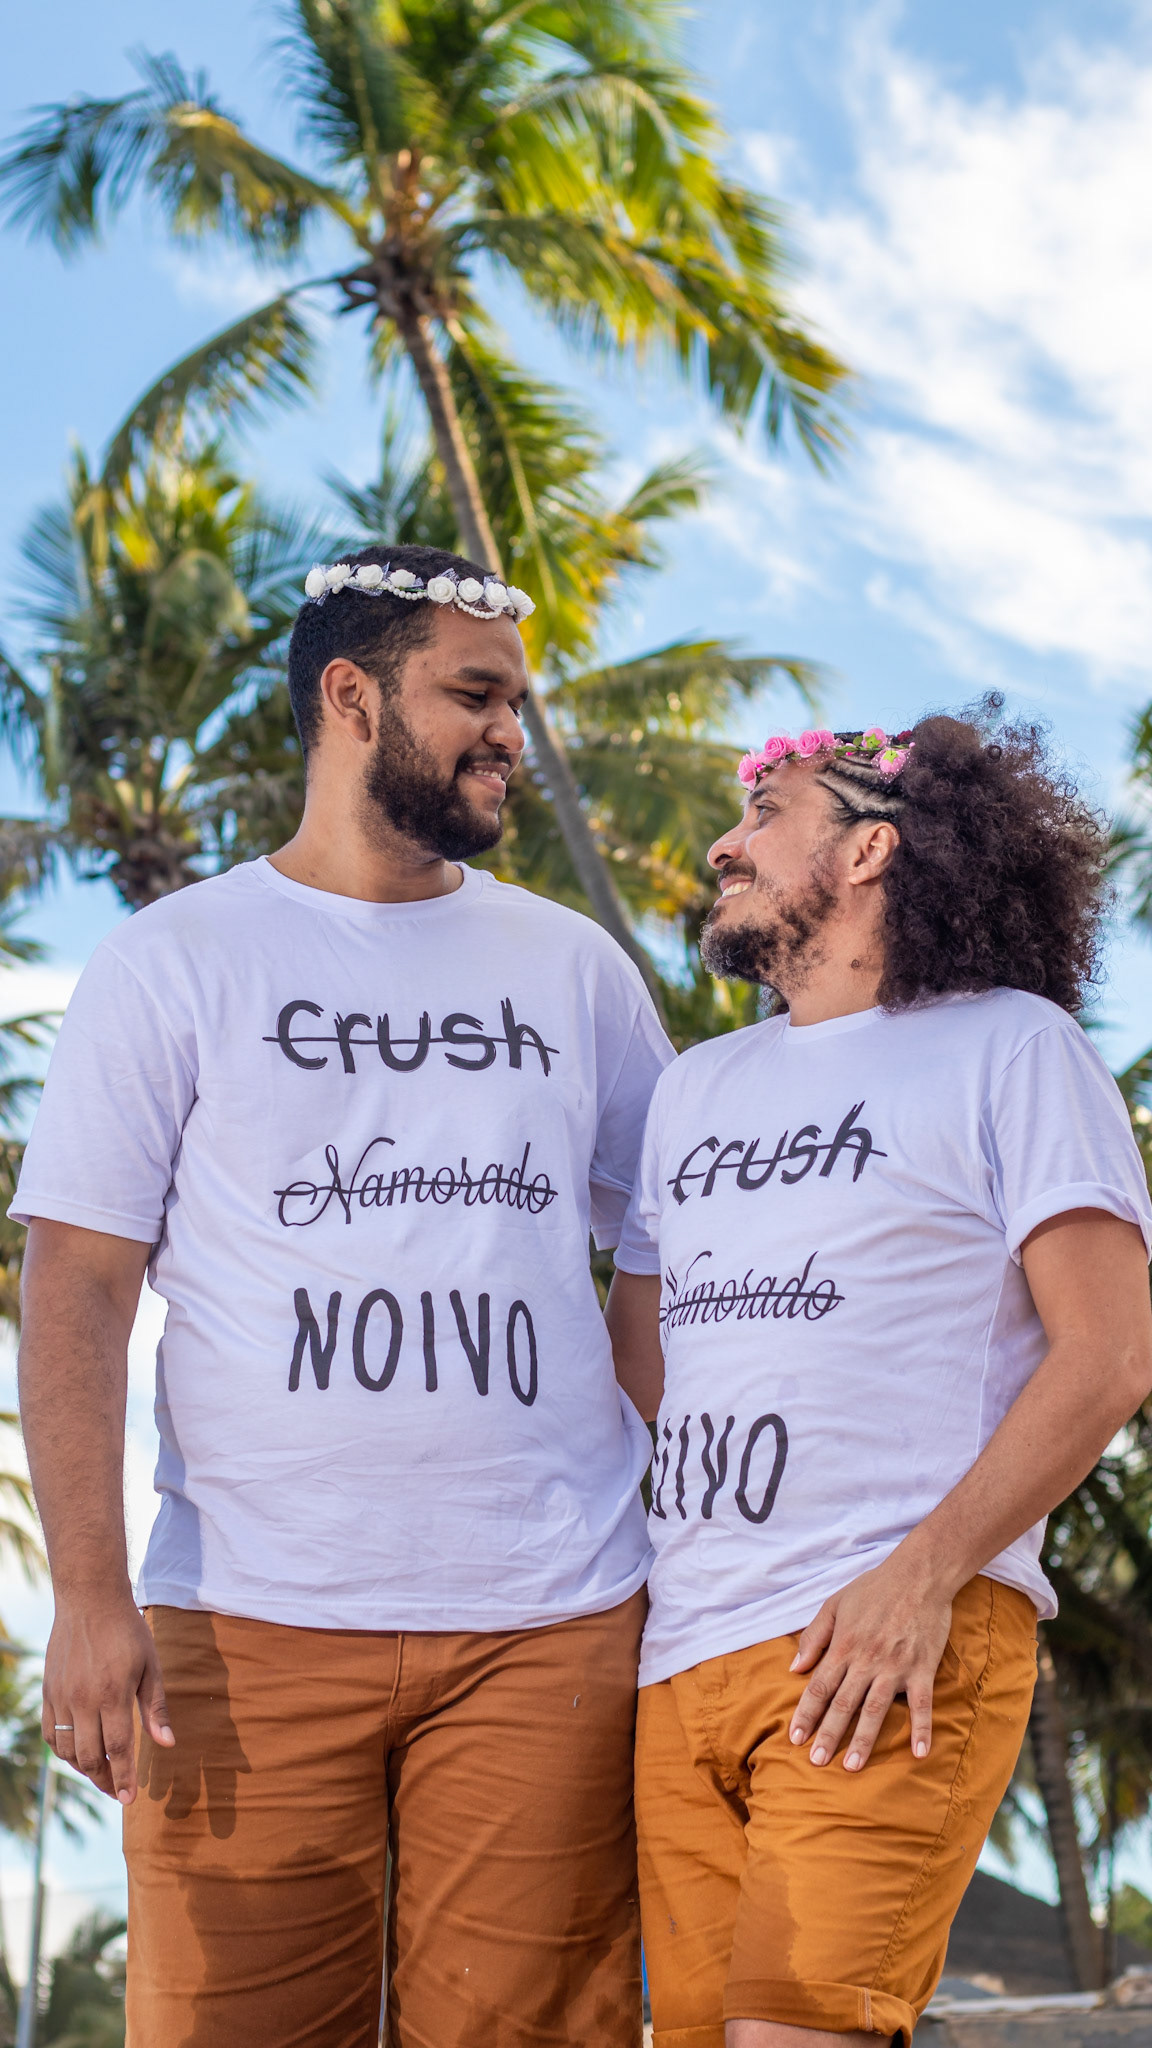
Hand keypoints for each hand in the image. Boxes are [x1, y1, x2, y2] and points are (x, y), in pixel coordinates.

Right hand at [42, 1596, 173, 1803]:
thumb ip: (156, 1708)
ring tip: (101, 1773)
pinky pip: (50, 1734)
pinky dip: (62, 1751)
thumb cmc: (127, 1631)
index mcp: (112, 1693)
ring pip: (66, 1750)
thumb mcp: (150, 1665)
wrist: (90, 1600)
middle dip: (105, 1780)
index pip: (117, 1749)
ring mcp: (61, 1697)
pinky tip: (78, 1753)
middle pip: (90, 1756)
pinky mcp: (48, 1692)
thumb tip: (166, 1744)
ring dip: (84, 1768)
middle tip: (117, 1791)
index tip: (129, 1799)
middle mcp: (82, 1700)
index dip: (124, 1778)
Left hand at [787, 1554, 953, 1770]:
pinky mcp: (922, 1669)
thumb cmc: (874, 1588)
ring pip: (875, 1709)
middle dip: (828, 1734)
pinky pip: (921, 1705)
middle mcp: (866, 1660)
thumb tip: (794, 1668)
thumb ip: (813, 1636)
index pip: (818, 1687)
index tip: (794, 1739)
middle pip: (843, 1704)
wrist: (918, 1575)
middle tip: (816, 1762)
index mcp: (843, 1646)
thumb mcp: (834, 1603)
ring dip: (863, 1739)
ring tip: (852, 1766)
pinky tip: (919, 1754)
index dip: (805, 1714)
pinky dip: (921, 1729)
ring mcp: (895, 1667)